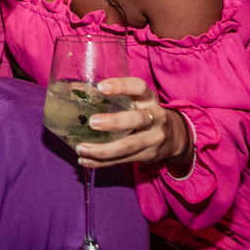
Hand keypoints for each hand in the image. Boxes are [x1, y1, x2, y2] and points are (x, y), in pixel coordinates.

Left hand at [71, 77, 192, 173]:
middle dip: (114, 122)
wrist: (174, 138)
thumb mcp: (138, 101)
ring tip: (81, 148)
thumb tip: (75, 90)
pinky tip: (84, 160)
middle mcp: (155, 118)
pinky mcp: (147, 156)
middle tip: (92, 122)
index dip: (121, 86)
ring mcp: (153, 139)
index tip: (101, 87)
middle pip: (137, 120)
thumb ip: (116, 98)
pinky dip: (101, 162)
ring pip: (128, 146)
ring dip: (102, 150)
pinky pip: (122, 160)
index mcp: (149, 100)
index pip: (139, 88)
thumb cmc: (146, 114)